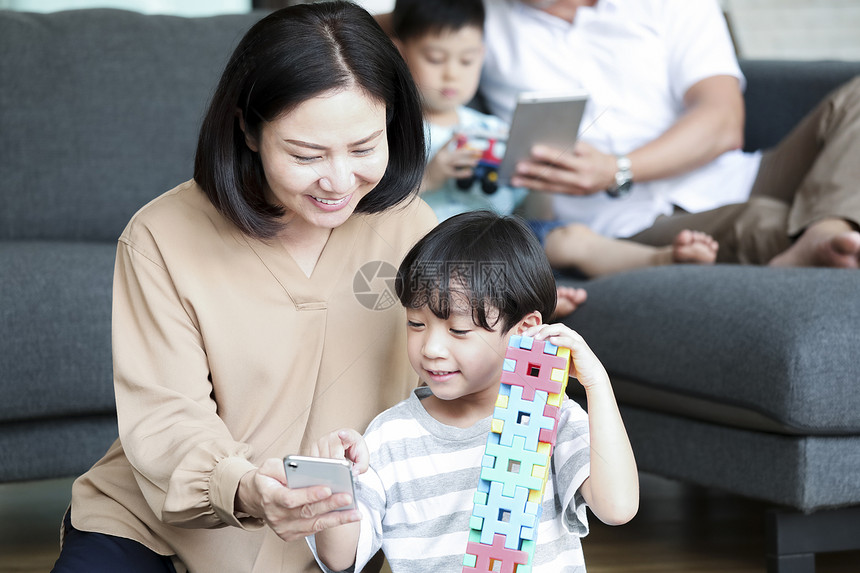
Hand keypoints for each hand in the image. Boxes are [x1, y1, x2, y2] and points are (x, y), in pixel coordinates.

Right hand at [235, 458, 359, 541]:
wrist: (256, 499)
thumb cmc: (267, 479)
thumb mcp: (268, 467)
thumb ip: (282, 467)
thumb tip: (301, 468)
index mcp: (271, 497)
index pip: (290, 499)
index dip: (308, 495)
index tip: (327, 489)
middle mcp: (277, 516)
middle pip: (306, 512)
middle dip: (329, 505)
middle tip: (347, 497)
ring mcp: (285, 528)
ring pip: (314, 524)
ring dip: (337, 518)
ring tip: (356, 513)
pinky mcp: (292, 534)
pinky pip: (315, 528)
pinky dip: (333, 522)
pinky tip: (348, 516)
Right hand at [309, 428, 368, 475]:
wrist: (347, 444)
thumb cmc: (354, 448)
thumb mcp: (363, 457)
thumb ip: (362, 466)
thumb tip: (354, 473)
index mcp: (347, 435)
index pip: (346, 435)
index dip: (344, 435)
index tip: (341, 434)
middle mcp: (331, 436)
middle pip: (332, 457)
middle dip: (336, 468)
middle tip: (342, 471)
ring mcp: (320, 441)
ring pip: (321, 461)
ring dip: (328, 468)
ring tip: (335, 468)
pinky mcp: (312, 448)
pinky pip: (314, 462)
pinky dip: (319, 468)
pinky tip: (326, 468)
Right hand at [421, 134, 479, 191]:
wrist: (424, 180)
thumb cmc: (432, 171)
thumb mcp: (438, 160)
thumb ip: (447, 157)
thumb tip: (461, 156)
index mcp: (439, 152)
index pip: (448, 142)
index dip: (455, 138)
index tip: (462, 134)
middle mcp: (441, 157)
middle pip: (458, 153)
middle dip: (469, 152)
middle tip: (477, 152)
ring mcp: (443, 165)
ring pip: (458, 162)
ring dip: (468, 162)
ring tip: (476, 162)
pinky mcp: (445, 174)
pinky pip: (457, 173)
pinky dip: (464, 173)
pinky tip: (470, 172)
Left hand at [511, 141, 616, 194]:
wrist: (613, 175)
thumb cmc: (597, 157)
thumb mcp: (588, 149)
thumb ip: (570, 148)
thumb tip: (548, 145)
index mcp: (585, 165)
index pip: (564, 159)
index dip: (549, 155)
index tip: (534, 150)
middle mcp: (580, 180)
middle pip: (554, 175)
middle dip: (535, 171)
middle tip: (518, 167)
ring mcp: (576, 190)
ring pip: (550, 187)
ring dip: (531, 183)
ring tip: (515, 180)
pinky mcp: (571, 195)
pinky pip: (552, 191)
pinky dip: (538, 187)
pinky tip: (526, 184)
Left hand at [523, 323, 608, 389]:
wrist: (592, 377)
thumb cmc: (575, 369)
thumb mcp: (558, 360)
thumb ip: (549, 355)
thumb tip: (531, 357)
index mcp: (563, 337)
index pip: (547, 329)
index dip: (535, 330)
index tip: (523, 336)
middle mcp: (569, 336)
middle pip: (551, 326)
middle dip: (537, 329)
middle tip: (525, 335)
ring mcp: (575, 340)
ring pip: (560, 329)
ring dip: (546, 332)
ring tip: (536, 338)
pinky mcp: (580, 347)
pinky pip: (570, 341)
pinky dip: (560, 340)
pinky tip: (551, 341)